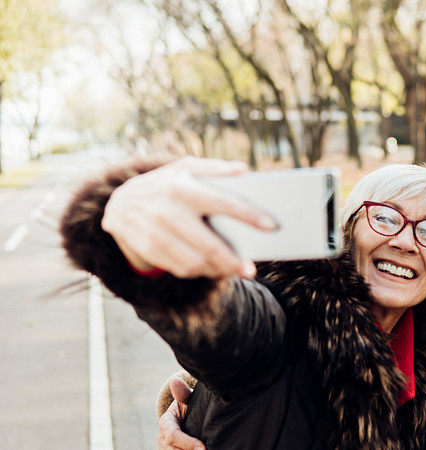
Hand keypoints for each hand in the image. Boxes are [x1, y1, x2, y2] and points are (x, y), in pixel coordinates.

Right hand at [102, 156, 276, 278]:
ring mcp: (155, 231)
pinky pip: (179, 268)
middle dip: (233, 260)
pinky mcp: (147, 248)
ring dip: (217, 271)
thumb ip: (216, 169)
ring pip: (194, 262)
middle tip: (250, 269)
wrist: (118, 202)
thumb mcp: (185, 168)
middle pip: (209, 244)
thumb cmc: (164, 184)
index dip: (249, 216)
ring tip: (233, 269)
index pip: (223, 202)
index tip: (272, 226)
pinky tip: (210, 269)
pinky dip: (198, 272)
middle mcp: (168, 209)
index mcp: (183, 187)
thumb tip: (244, 171)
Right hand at [157, 377, 204, 449]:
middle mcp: (162, 438)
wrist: (184, 416)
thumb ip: (184, 393)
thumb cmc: (188, 405)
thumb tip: (175, 380)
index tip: (203, 448)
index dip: (187, 443)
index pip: (173, 435)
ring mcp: (165, 448)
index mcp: (166, 423)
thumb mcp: (186, 399)